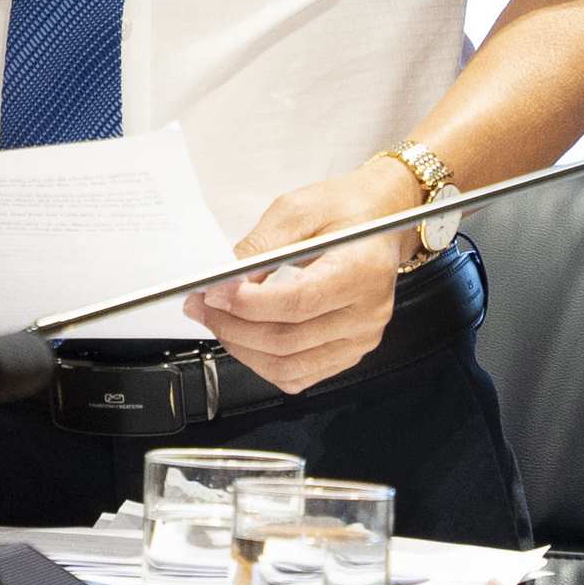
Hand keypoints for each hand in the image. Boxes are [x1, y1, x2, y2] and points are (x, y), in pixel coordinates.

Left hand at [188, 165, 415, 393]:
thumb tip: (226, 281)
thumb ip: (262, 246)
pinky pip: (299, 376)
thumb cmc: (344, 210)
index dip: (248, 304)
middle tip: (201, 305)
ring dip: (242, 348)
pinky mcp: (350, 353)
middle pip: (288, 340)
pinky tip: (245, 337)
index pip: (298, 302)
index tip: (212, 292)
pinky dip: (263, 362)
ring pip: (288, 367)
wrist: (382, 219)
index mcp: (361, 271)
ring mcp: (361, 339)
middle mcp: (367, 313)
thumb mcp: (298, 208)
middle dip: (232, 326)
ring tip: (217, 320)